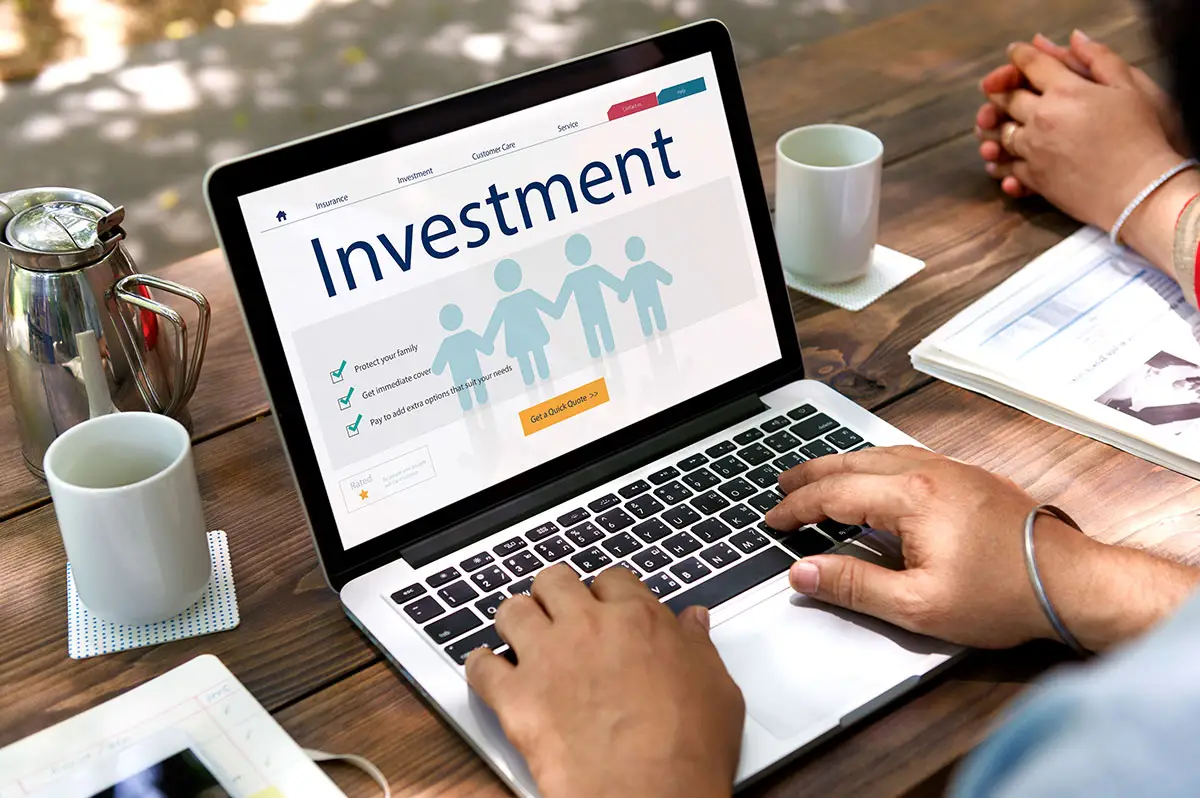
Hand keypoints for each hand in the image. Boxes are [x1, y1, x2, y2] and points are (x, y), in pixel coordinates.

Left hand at [465, 565, 743, 797]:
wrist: (648, 793)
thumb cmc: (687, 748)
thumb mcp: (716, 687)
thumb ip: (697, 646)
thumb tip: (693, 621)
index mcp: (637, 619)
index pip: (611, 578)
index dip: (606, 592)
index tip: (605, 606)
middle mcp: (587, 627)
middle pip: (554, 580)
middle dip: (554, 593)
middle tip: (558, 613)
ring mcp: (548, 658)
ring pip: (513, 610)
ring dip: (516, 619)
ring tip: (521, 635)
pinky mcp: (516, 696)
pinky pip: (481, 666)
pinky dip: (480, 666)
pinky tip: (488, 670)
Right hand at [764, 447, 1082, 648]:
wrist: (1070, 582)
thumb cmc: (1001, 596)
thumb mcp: (917, 606)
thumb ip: (853, 586)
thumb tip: (803, 572)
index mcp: (910, 497)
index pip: (834, 494)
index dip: (797, 508)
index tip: (772, 520)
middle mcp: (928, 472)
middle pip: (852, 462)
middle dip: (811, 474)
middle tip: (781, 485)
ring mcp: (951, 470)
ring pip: (880, 454)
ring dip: (841, 463)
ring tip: (818, 475)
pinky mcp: (969, 477)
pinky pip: (907, 456)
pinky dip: (874, 462)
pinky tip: (873, 473)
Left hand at [975, 31, 1186, 197]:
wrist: (1139, 189)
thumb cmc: (1142, 136)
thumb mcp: (1130, 87)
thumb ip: (1099, 59)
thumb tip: (1075, 39)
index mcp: (1065, 91)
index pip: (1031, 65)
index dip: (1019, 55)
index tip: (1014, 53)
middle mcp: (1041, 118)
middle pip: (1006, 99)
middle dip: (1001, 91)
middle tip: (1000, 89)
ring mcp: (1033, 150)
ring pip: (1003, 133)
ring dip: (999, 127)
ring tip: (1004, 125)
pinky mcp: (1033, 178)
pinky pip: (1007, 167)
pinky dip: (1002, 163)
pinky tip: (1002, 161)